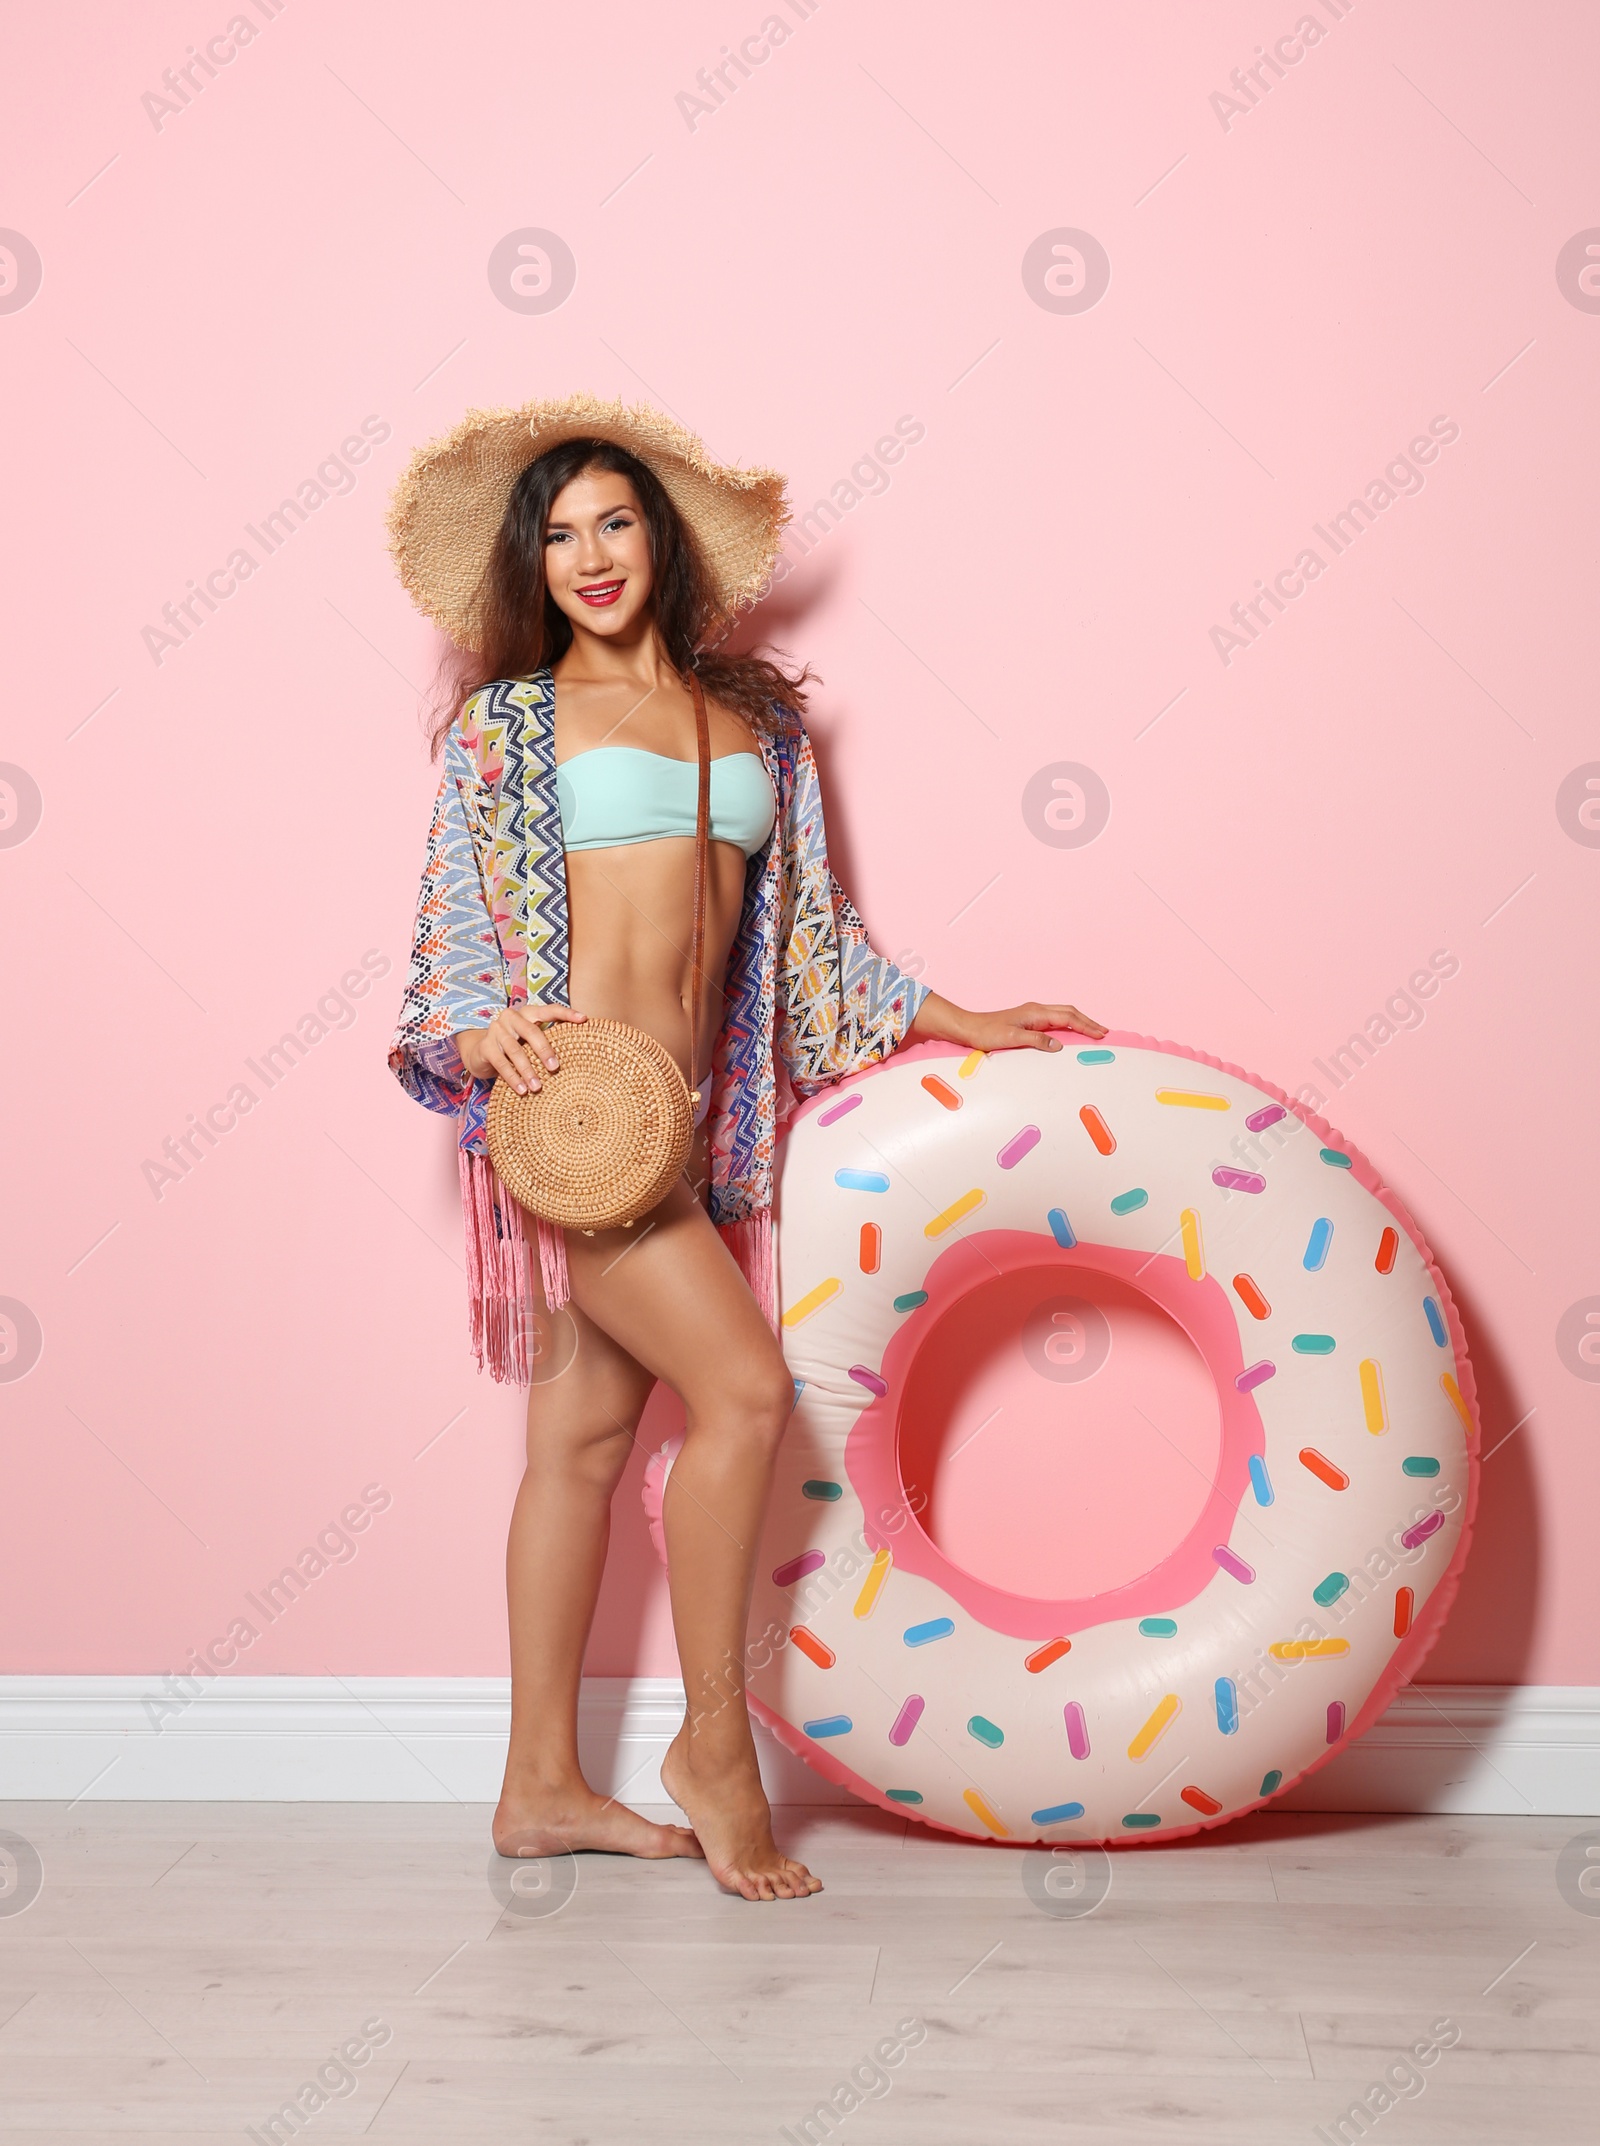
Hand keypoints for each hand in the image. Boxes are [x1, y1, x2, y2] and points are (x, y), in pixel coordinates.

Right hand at [455, 1005, 586, 1092]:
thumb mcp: (530, 1041)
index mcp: (527, 1013)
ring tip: (538, 1087)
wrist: (480, 1053)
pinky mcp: (485, 1047)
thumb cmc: (515, 1046)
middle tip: (555, 1068)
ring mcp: (496, 1030)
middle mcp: (511, 1017)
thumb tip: (577, 1052)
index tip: (583, 1019)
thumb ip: (547, 1040)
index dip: (566, 1013)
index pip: (548, 1010)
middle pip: (531, 1031)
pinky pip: (501, 1063)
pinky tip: (522, 1090)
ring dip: (528, 1070)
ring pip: (515, 1050)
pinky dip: (512, 1078)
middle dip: (544, 1050)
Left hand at [962, 1002, 1107, 1051]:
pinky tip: (1072, 1031)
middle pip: (1069, 1012)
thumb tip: (1058, 1045)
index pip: (1068, 1017)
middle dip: (1088, 1021)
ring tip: (1094, 1030)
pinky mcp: (1028, 1019)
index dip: (1086, 1026)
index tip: (1100, 1034)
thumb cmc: (987, 1033)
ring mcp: (1032, 1014)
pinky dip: (1069, 1023)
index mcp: (1035, 1012)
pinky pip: (1055, 1019)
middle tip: (1104, 1032)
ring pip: (1063, 1014)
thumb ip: (1036, 1040)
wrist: (969, 1028)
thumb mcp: (1012, 1039)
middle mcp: (1036, 1010)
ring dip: (1080, 1021)